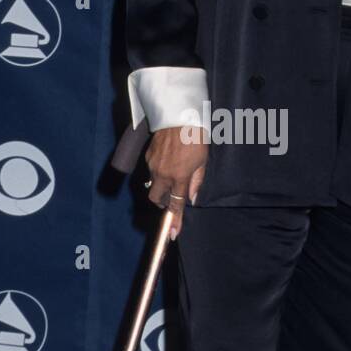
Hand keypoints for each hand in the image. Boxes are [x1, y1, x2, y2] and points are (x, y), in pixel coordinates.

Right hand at [144, 124, 208, 239]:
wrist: (179, 116)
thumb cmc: (196, 137)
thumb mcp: (202, 161)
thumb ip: (196, 181)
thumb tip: (192, 198)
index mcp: (178, 177)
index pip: (175, 205)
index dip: (174, 221)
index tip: (173, 234)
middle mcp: (162, 174)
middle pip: (155, 198)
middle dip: (162, 202)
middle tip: (172, 197)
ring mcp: (152, 164)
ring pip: (153, 183)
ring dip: (161, 185)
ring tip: (173, 173)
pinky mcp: (148, 155)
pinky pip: (151, 170)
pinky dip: (158, 172)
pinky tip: (168, 161)